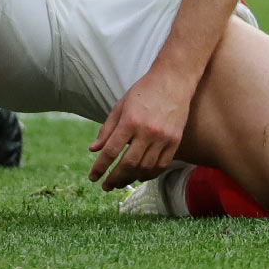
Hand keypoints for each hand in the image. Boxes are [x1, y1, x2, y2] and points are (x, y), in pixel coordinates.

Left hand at [87, 64, 195, 190]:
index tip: (93, 178)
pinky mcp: (176, 142)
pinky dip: (150, 174)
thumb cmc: (143, 92)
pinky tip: (140, 176)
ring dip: (131, 178)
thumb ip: (106, 130)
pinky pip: (162, 165)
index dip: (100, 167)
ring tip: (121, 182)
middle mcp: (147, 132)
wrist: (173, 81)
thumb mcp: (120, 106)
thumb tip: (93, 150)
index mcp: (129, 121)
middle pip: (128, 164)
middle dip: (115, 178)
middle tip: (106, 186)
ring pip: (145, 168)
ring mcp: (163, 138)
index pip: (111, 151)